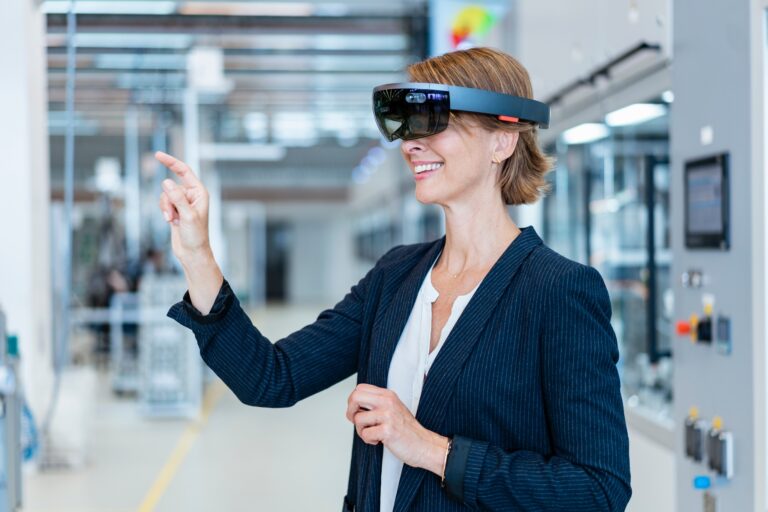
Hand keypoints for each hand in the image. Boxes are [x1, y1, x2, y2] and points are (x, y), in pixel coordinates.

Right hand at [156, 151, 222, 313]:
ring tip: (173, 220)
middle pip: (171, 186)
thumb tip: (166, 182)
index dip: (171, 162)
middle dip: (168, 199)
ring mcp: (183, 202)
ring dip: (166, 207)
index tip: (157, 155)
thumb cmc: (196, 236)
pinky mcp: (176, 209)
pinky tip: (171, 222)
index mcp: (200, 192)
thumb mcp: (187, 216)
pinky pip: (164, 203)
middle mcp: (192, 195)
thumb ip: (176, 198)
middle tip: (173, 215)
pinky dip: (164, 211)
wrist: (192, 252)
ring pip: (165, 195)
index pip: (184, 171)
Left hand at [346, 384, 447, 475]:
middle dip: (351, 412)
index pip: (360, 388)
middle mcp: (387, 401)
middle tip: (358, 422)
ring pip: (358, 419)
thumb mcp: (393, 408)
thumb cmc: (406, 429)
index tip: (357, 411)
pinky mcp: (387, 430)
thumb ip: (376, 402)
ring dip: (361, 431)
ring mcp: (388, 415)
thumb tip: (354, 404)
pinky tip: (379, 440)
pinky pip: (365, 434)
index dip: (353, 401)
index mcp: (388, 395)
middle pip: (355, 398)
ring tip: (373, 434)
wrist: (424, 445)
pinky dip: (369, 440)